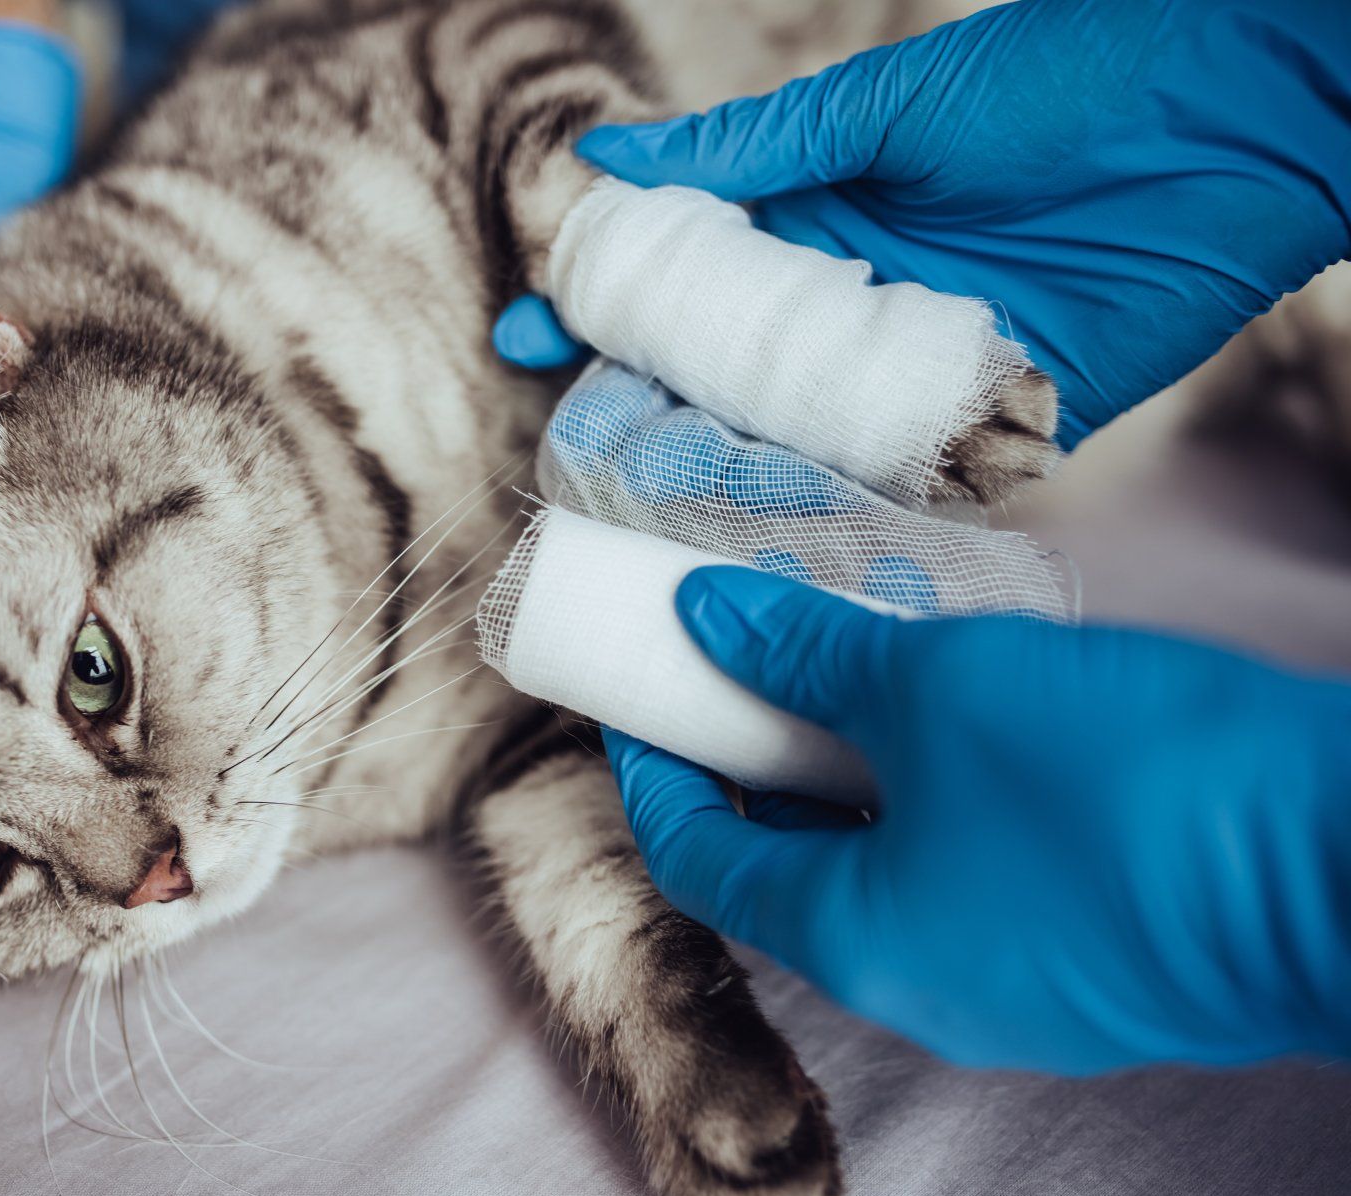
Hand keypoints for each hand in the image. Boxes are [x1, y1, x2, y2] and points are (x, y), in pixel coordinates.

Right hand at [499, 0, 1350, 444]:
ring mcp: (918, 366)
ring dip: (726, 468)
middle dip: (642, 400)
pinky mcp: (998, 420)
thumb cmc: (1068, 80)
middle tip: (565, 437)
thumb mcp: (887, 106)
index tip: (528, 327)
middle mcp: (857, 298)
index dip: (606, 299)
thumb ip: (753, 149)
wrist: (1244, 116)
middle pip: (728, 367)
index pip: (690, 270)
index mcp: (826, 212)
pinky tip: (771, 537)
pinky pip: (905, 479)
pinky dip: (845, 509)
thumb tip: (604, 157)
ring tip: (645, 502)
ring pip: (799, 435)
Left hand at [610, 566, 1350, 1073]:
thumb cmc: (1120, 784)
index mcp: (854, 945)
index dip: (658, 766)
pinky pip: (977, 870)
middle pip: (793, 867)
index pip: (699, 860)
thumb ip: (806, 656)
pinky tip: (969, 709)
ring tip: (858, 657)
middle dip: (761, 755)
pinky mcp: (1101, 953)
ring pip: (893, 865)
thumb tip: (707, 616)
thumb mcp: (938, 688)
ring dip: (857, 766)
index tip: (645, 682)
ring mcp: (1021, 985)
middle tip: (752, 651)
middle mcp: (924, 989)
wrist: (1347, 866)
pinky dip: (941, 792)